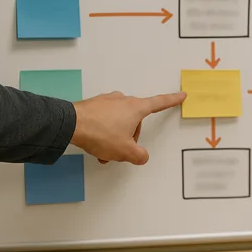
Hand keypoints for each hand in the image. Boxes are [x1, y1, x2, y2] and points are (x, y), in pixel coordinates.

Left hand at [70, 91, 185, 163]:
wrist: (71, 124)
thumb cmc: (100, 133)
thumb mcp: (125, 151)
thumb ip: (139, 155)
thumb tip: (142, 156)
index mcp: (135, 109)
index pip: (159, 103)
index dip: (171, 100)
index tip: (180, 95)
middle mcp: (123, 101)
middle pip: (135, 121)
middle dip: (130, 138)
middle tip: (120, 152)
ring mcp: (107, 101)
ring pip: (118, 123)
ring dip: (115, 138)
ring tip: (104, 151)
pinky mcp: (94, 105)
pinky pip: (105, 120)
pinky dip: (104, 133)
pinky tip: (96, 144)